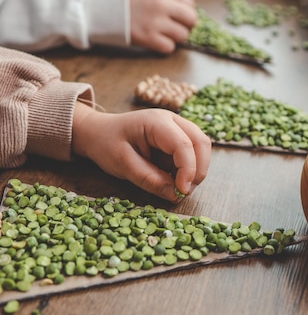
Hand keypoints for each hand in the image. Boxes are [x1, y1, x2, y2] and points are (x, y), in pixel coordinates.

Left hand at [72, 103, 210, 201]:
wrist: (98, 133)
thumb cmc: (106, 144)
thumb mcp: (123, 164)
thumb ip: (149, 179)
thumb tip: (174, 194)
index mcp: (157, 122)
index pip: (184, 144)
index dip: (188, 170)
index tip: (180, 191)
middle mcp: (173, 120)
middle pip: (201, 142)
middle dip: (198, 170)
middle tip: (183, 192)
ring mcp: (177, 128)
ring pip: (201, 148)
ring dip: (196, 170)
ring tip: (178, 188)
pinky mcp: (178, 138)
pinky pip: (193, 154)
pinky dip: (189, 170)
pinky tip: (175, 180)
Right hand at [130, 0, 197, 53]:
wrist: (105, 8)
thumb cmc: (130, 0)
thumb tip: (190, 12)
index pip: (190, 4)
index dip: (186, 12)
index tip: (179, 17)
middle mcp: (162, 6)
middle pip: (191, 20)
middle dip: (186, 25)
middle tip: (177, 28)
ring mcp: (156, 23)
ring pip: (183, 35)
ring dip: (176, 37)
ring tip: (165, 34)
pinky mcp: (148, 38)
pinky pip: (169, 47)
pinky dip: (165, 46)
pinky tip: (158, 41)